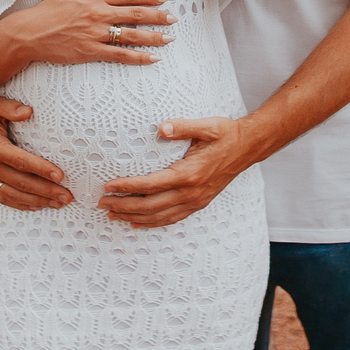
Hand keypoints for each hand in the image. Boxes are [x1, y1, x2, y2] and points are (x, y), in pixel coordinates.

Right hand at [0, 93, 73, 211]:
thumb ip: (10, 107)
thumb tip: (28, 112)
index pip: (21, 162)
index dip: (41, 169)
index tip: (61, 176)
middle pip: (21, 182)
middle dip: (46, 191)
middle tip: (67, 196)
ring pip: (14, 195)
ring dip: (38, 201)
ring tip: (59, 204)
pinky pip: (3, 197)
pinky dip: (21, 204)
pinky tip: (38, 206)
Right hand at [27, 0, 171, 64]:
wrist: (31, 32)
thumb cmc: (49, 9)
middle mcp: (99, 13)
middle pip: (136, 14)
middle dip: (158, 16)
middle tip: (173, 19)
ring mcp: (96, 33)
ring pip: (132, 35)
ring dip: (154, 37)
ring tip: (169, 38)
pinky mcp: (91, 51)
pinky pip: (120, 55)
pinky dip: (138, 57)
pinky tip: (152, 58)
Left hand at [98, 116, 252, 228]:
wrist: (247, 148)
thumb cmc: (225, 134)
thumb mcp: (206, 126)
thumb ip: (183, 127)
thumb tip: (161, 127)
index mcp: (189, 174)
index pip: (151, 185)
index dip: (128, 187)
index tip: (109, 187)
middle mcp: (191, 192)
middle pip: (151, 206)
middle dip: (124, 206)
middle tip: (102, 204)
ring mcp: (195, 201)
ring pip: (159, 216)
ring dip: (134, 217)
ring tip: (113, 216)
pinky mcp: (198, 203)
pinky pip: (172, 218)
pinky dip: (153, 223)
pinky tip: (138, 223)